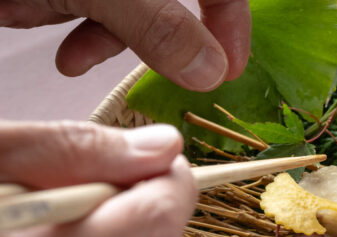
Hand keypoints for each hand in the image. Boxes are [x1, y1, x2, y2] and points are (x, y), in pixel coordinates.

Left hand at [0, 0, 250, 90]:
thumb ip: (158, 25)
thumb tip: (212, 71)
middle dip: (149, 32)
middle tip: (159, 76)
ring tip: (73, 57)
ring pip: (123, 1)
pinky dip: (69, 21)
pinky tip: (53, 45)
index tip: (228, 68)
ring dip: (100, 33)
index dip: (230, 19)